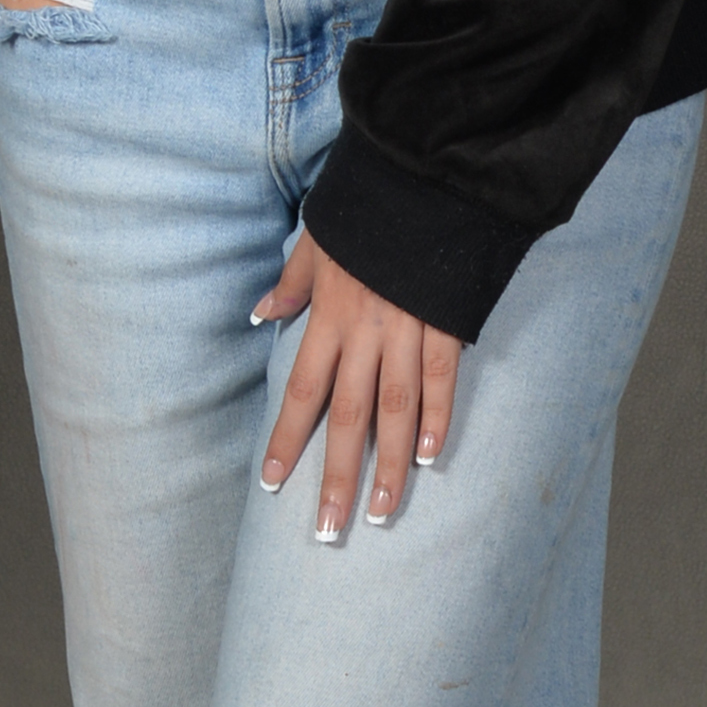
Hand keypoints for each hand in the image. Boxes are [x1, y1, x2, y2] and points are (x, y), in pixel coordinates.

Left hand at [253, 229, 461, 537]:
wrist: (423, 176)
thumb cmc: (364, 207)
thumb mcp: (316, 239)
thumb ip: (292, 283)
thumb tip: (261, 314)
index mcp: (329, 313)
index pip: (303, 389)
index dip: (286, 438)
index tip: (272, 482)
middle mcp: (365, 330)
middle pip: (347, 416)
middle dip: (335, 475)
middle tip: (328, 530)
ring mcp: (408, 329)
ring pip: (395, 410)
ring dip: (387, 466)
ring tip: (379, 512)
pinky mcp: (445, 320)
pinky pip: (440, 377)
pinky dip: (436, 417)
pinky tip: (428, 456)